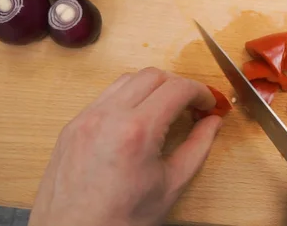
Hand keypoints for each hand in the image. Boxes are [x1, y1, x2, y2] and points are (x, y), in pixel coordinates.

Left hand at [28, 67, 221, 225]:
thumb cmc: (122, 220)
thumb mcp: (171, 185)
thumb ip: (198, 147)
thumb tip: (213, 122)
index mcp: (137, 131)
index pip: (177, 88)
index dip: (201, 92)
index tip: (209, 105)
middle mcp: (108, 116)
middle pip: (153, 75)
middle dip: (178, 85)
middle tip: (192, 107)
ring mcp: (86, 118)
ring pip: (127, 80)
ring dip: (152, 88)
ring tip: (165, 111)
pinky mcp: (72, 126)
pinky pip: (106, 97)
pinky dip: (128, 98)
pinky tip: (137, 120)